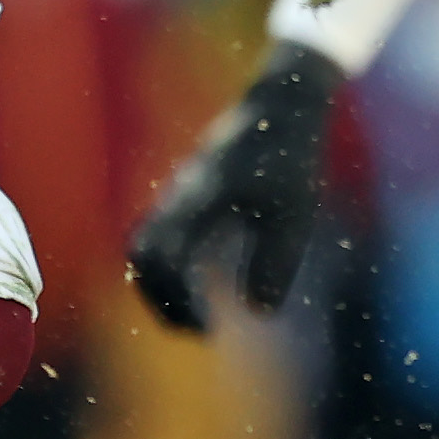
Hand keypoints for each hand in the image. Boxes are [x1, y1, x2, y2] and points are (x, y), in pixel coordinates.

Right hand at [126, 40, 342, 333]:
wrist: (278, 106)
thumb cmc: (291, 158)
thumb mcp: (295, 214)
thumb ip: (275, 262)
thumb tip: (257, 311)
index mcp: (199, 201)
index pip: (165, 259)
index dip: (179, 302)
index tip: (211, 330)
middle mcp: (178, 198)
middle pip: (142, 257)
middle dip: (162, 300)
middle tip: (200, 332)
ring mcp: (175, 195)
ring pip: (143, 246)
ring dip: (161, 286)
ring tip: (195, 318)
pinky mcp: (183, 195)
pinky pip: (155, 236)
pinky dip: (165, 268)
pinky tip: (197, 286)